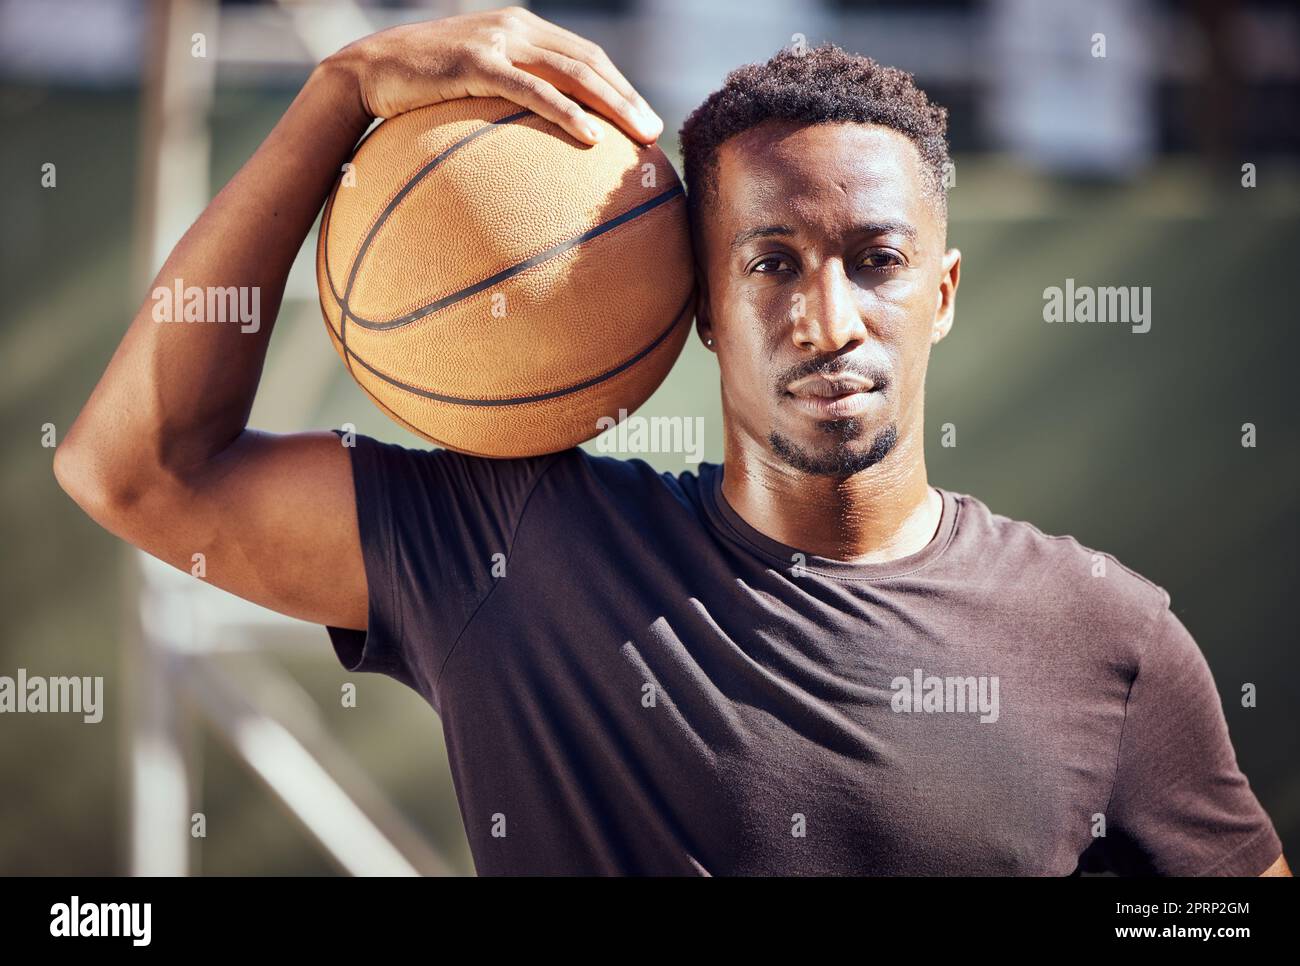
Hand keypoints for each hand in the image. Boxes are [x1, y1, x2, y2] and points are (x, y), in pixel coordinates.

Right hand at [326, 5, 662, 144]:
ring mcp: (498, 40)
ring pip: (572, 72)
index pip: (584, 56)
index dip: (620, 86)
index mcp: (520, 29)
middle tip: (654, 132)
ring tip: (640, 136)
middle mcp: (516, 27)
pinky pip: (533, 90)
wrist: (364, 71)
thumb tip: (529, 149)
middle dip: (627, 97)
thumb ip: (504, 102)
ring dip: (613, 104)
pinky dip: (566, 113)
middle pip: (589, 62)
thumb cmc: (414, 92)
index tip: (643, 120)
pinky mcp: (477, 61)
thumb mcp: (468, 89)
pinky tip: (591, 138)